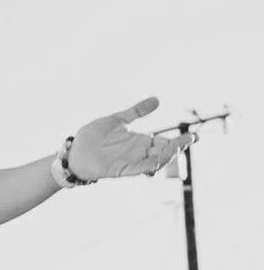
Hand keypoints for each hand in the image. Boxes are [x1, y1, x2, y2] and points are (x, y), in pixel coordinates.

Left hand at [69, 97, 194, 180]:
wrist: (75, 150)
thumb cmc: (93, 137)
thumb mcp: (117, 119)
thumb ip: (136, 111)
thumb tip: (157, 100)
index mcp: (139, 142)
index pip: (164, 142)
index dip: (179, 140)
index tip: (194, 136)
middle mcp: (138, 153)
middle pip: (163, 152)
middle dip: (177, 147)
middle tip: (190, 139)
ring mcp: (130, 162)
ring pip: (153, 162)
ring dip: (166, 156)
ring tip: (177, 148)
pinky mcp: (119, 169)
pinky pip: (136, 169)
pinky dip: (147, 166)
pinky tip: (157, 162)